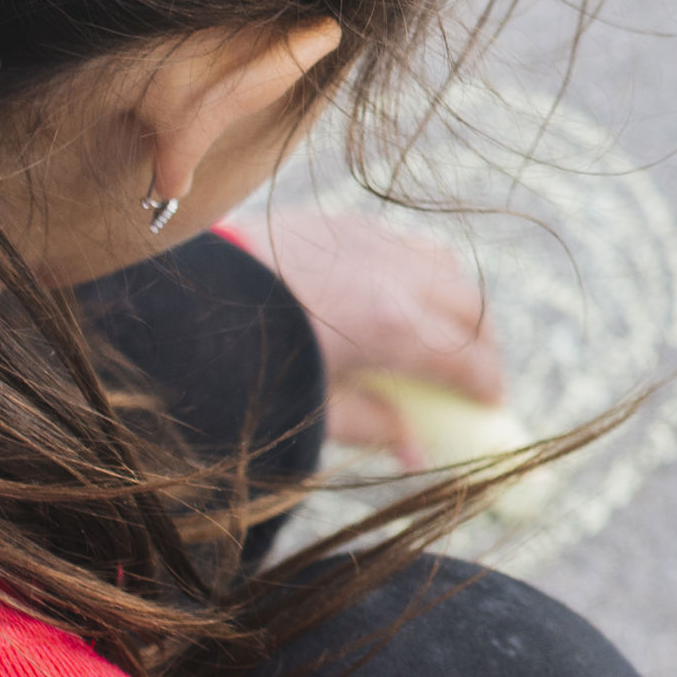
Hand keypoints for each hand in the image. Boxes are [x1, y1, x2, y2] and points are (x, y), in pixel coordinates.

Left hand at [250, 209, 503, 451]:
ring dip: (455, 298)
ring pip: (442, 264)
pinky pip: (402, 242)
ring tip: (445, 328)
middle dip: (483, 341)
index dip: (488, 385)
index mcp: (395, 328)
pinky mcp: (340, 222)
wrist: (186, 301)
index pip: (469, 359)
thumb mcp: (316, 410)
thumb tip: (418, 454)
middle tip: (476, 372)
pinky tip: (398, 291)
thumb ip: (375, 427)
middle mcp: (393, 276)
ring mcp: (369, 241)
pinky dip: (417, 269)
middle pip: (471, 305)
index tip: (491, 404)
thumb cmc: (248, 365)